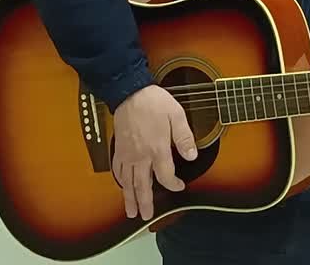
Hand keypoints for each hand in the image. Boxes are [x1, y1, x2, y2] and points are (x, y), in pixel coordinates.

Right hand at [111, 84, 197, 219]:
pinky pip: (118, 169)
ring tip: (131, 211)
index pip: (165, 176)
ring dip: (129, 197)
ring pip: (127, 181)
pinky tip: (121, 186)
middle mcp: (141, 155)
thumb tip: (192, 155)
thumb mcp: (177, 115)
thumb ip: (185, 137)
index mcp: (157, 149)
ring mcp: (128, 153)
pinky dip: (119, 180)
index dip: (173, 184)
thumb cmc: (154, 102)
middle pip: (142, 185)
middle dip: (145, 202)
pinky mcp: (119, 148)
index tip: (179, 186)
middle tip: (146, 217)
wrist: (129, 92)